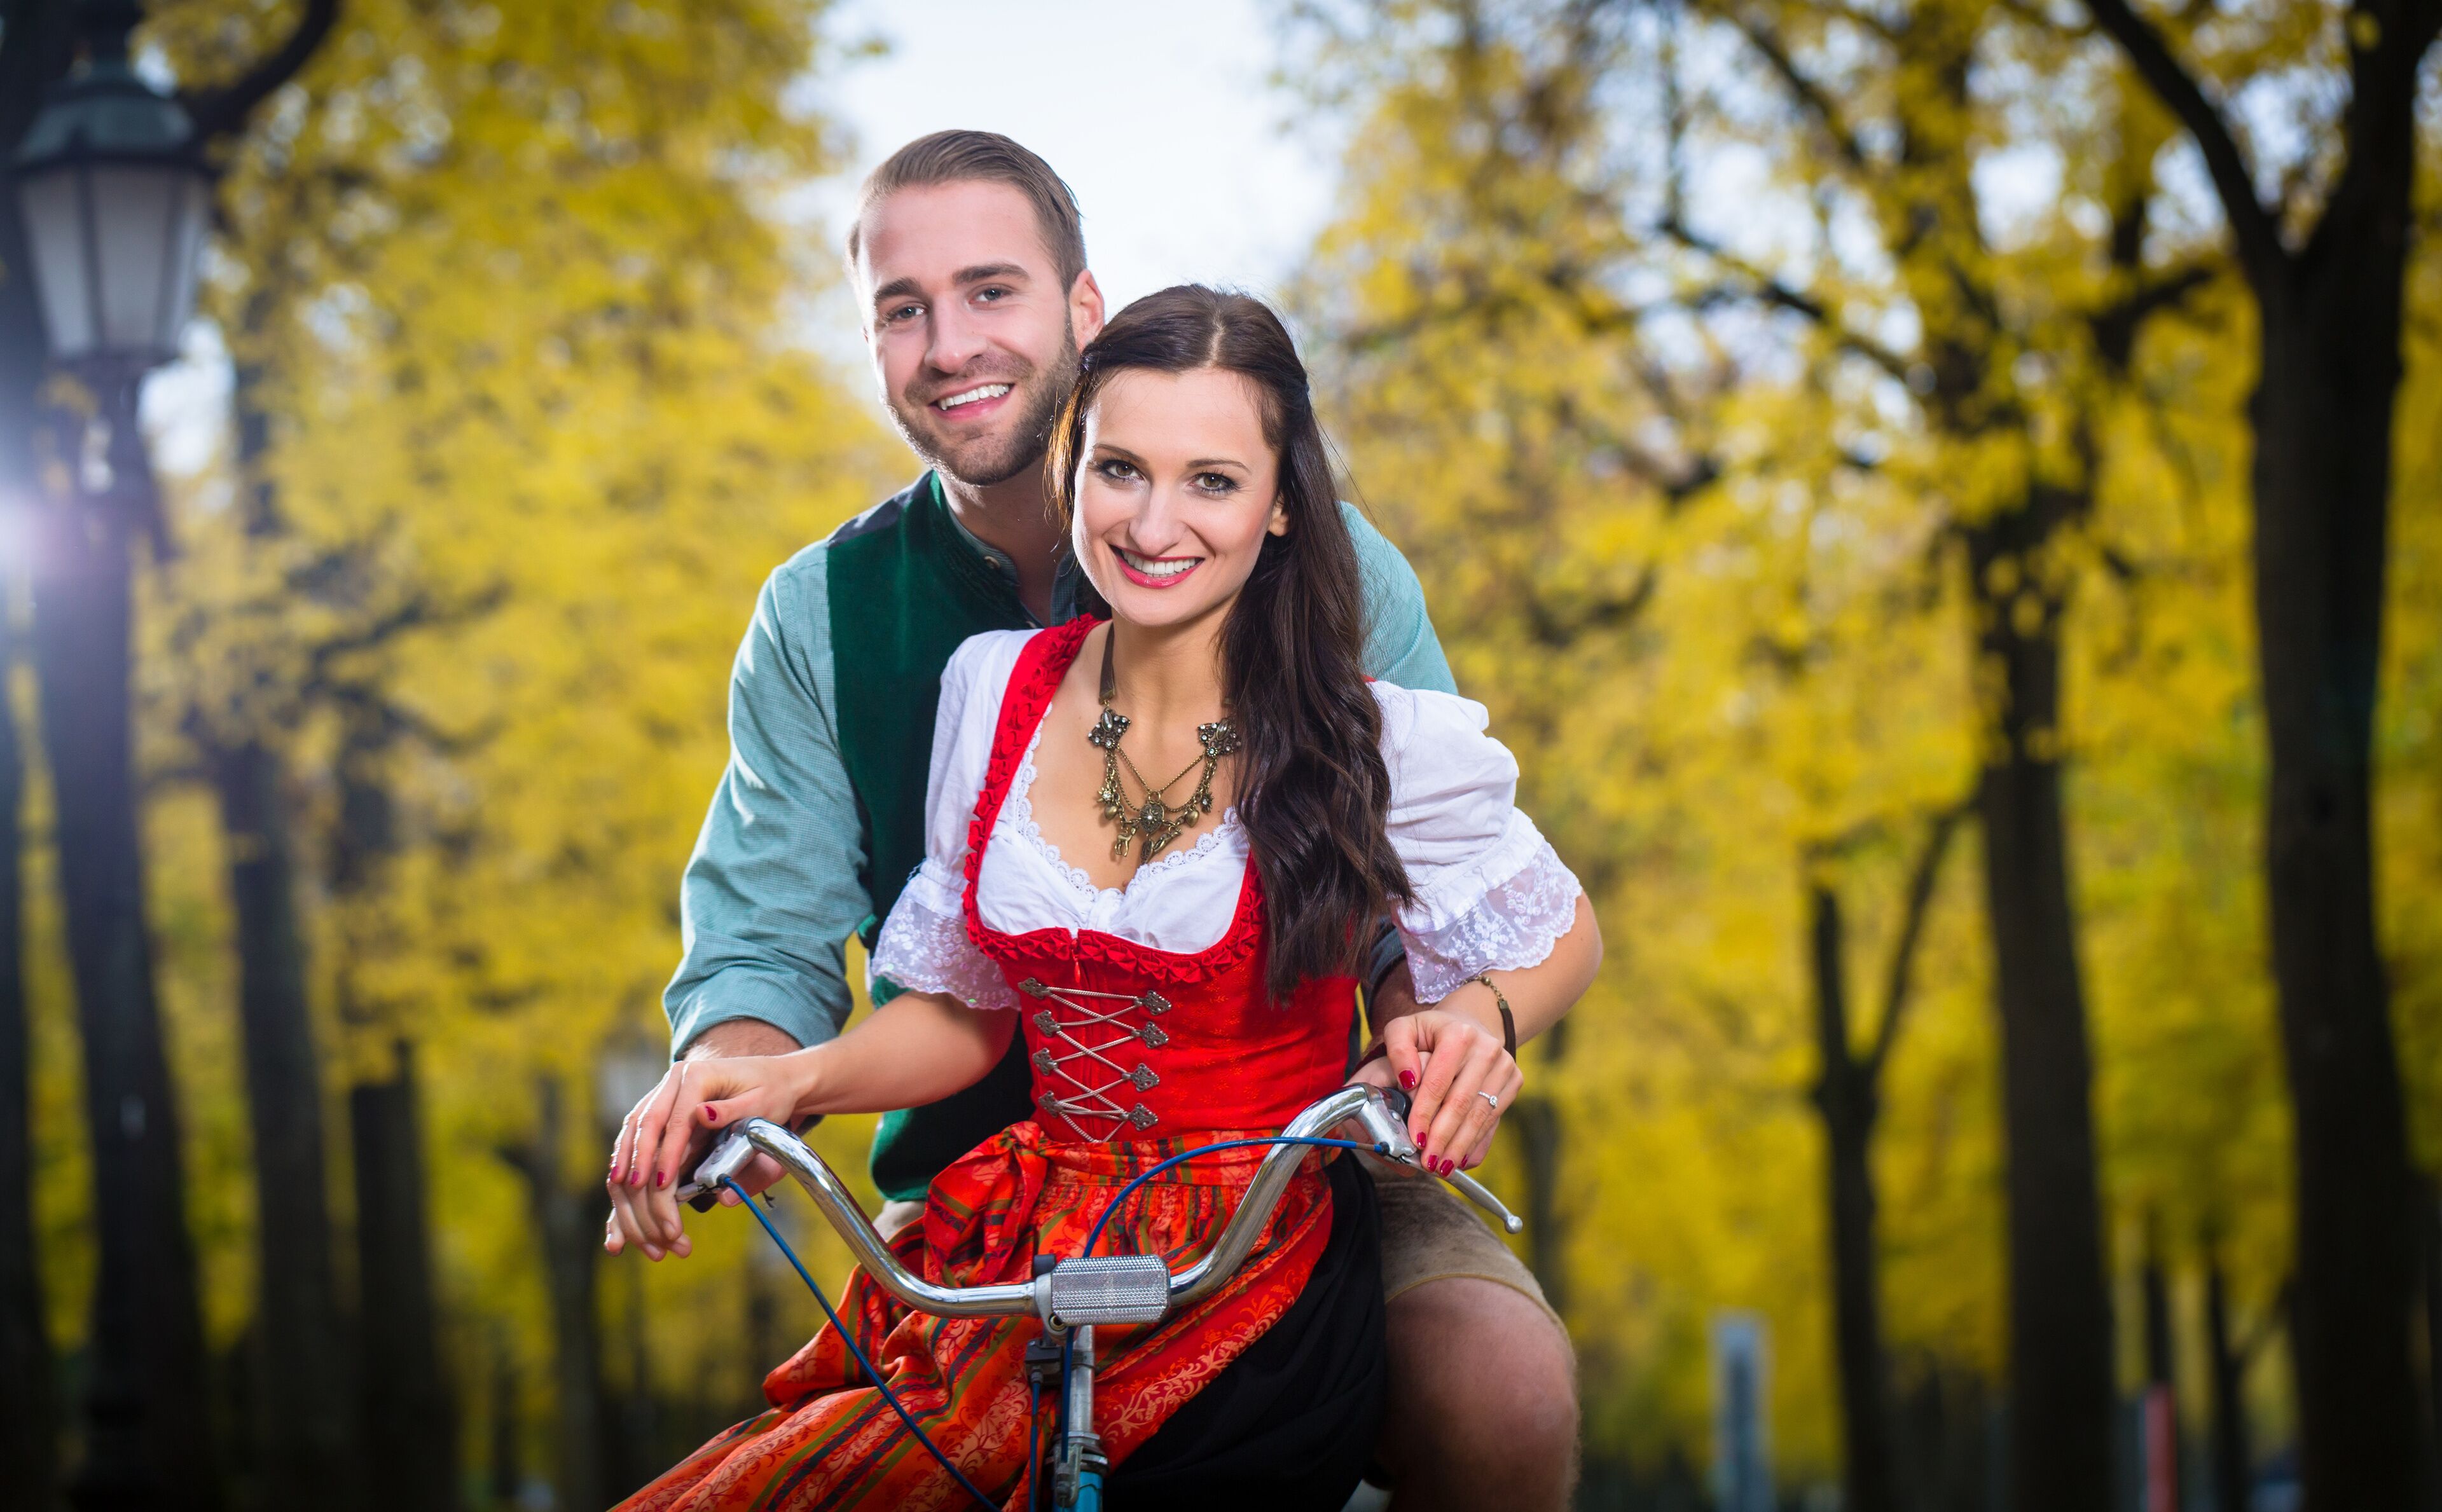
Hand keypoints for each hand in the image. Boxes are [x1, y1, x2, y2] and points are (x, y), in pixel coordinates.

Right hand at [604, 1052, 808, 1261]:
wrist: (775, 1077)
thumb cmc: (771, 1091)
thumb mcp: (761, 1101)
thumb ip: (731, 1110)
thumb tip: (701, 1115)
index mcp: (698, 1075)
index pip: (675, 1120)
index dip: (666, 1153)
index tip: (661, 1182)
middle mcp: (676, 1079)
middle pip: (648, 1122)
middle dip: (639, 1159)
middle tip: (635, 1189)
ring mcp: (666, 1090)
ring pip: (636, 1126)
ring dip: (627, 1158)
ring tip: (620, 1183)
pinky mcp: (664, 1105)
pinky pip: (638, 1129)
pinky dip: (629, 1153)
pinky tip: (623, 1175)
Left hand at [1377, 1007, 1521, 1173]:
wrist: (1470, 1025)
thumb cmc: (1431, 1033)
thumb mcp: (1405, 1030)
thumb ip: (1397, 1049)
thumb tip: (1408, 1080)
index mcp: (1458, 1033)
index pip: (1438, 1082)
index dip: (1425, 1114)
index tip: (1414, 1139)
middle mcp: (1487, 1049)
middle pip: (1462, 1103)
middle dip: (1443, 1138)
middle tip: (1428, 1163)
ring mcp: (1506, 1066)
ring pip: (1480, 1116)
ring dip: (1460, 1146)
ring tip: (1442, 1167)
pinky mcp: (1515, 1081)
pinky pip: (1494, 1120)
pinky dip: (1476, 1143)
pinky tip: (1461, 1160)